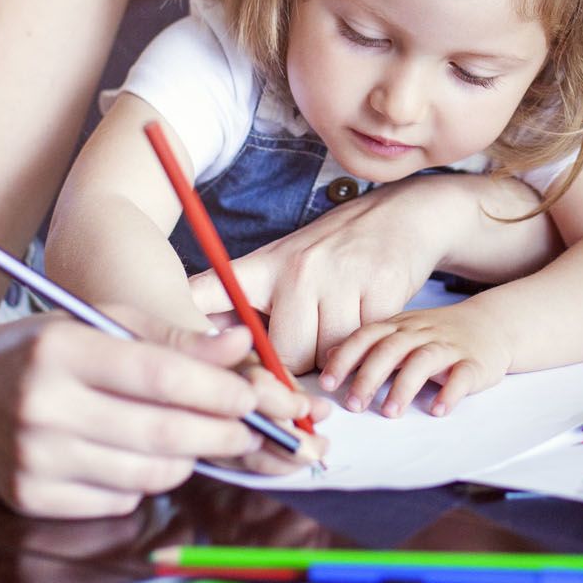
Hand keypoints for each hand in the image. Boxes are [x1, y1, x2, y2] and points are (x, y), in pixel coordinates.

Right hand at [0, 304, 321, 517]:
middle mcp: (41, 407)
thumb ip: (172, 336)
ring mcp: (32, 458)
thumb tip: (241, 344)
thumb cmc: (41, 349)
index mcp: (61, 350)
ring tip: (193, 439)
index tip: (249, 397)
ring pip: (146, 474)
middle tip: (245, 429)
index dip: (215, 391)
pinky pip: (117, 501)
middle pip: (160, 432)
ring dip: (185, 459)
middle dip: (219, 434)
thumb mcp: (97, 323)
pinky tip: (136, 457)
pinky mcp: (28, 497)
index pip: (159, 376)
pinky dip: (141, 482)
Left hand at [190, 177, 481, 372]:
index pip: (212, 293)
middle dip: (300, 366)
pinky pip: (367, 345)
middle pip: (287, 355)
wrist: (401, 216)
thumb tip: (203, 347)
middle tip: (310, 351)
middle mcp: (297, 269)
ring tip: (341, 330)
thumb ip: (248, 303)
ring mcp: (340, 278)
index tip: (181, 357)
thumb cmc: (334, 250)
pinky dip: (369, 347)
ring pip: (331, 357)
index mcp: (265, 266)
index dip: (193, 329)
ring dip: (339, 360)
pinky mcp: (380, 289)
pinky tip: (368, 319)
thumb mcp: (283, 264)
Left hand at [318, 305, 510, 417]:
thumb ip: (367, 344)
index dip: (345, 358)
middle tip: (354, 404)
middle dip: (369, 377)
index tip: (326, 383)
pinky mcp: (474, 364)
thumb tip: (328, 355)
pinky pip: (461, 377)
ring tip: (390, 412)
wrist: (492, 324)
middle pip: (391, 350)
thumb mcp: (401, 332)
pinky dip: (449, 393)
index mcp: (400, 327)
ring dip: (404, 387)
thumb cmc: (439, 334)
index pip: (367, 337)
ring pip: (423, 361)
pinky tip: (437, 410)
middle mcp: (422, 334)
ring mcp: (449, 347)